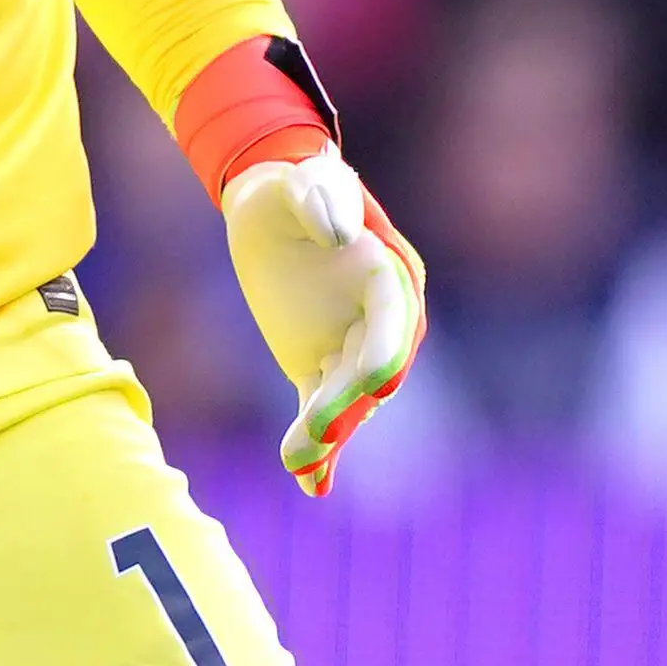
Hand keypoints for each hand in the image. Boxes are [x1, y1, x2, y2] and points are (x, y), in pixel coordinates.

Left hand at [221, 147, 426, 496]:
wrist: (272, 206)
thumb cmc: (297, 187)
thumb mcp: (306, 180)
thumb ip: (325, 197)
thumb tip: (343, 235)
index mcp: (390, 275)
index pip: (394, 319)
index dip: (388, 351)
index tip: (378, 382)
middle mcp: (382, 320)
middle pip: (371, 369)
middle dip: (349, 403)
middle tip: (320, 431)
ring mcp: (350, 347)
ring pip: (345, 400)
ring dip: (327, 436)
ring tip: (299, 464)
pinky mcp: (319, 365)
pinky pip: (319, 408)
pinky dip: (317, 448)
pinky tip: (311, 486)